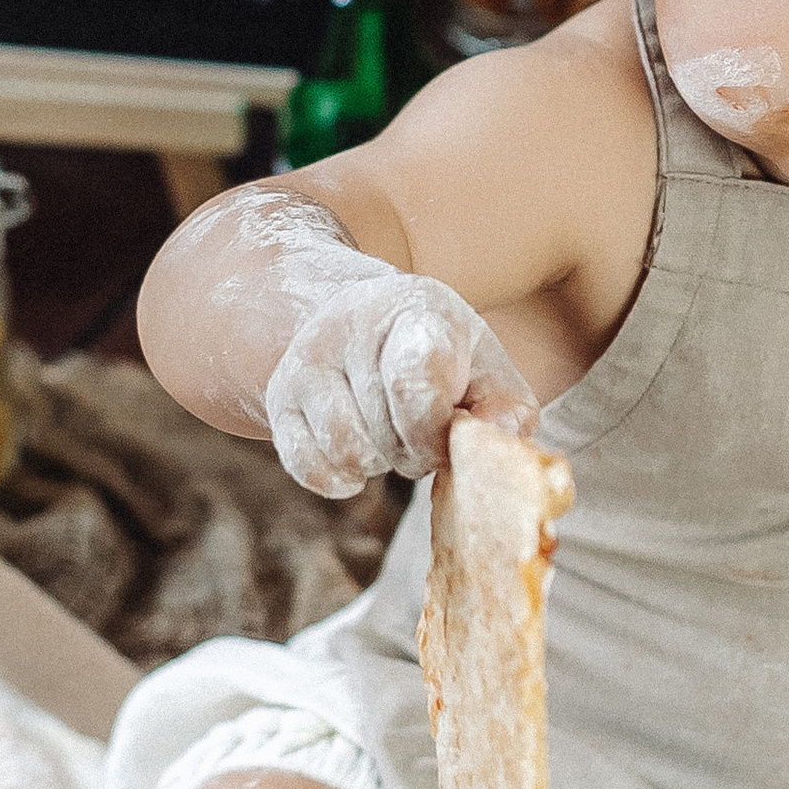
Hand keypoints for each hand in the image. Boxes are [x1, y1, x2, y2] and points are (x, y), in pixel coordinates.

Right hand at [263, 264, 537, 494]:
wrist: (363, 322)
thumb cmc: (441, 356)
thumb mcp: (484, 366)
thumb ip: (508, 407)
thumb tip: (499, 441)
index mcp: (416, 309)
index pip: (415, 376)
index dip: (436, 428)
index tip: (451, 436)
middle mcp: (353, 324)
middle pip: (388, 432)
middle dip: (416, 453)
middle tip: (424, 435)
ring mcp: (309, 358)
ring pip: (346, 451)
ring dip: (378, 465)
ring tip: (390, 438)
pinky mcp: (281, 396)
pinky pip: (308, 468)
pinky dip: (340, 479)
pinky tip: (358, 456)